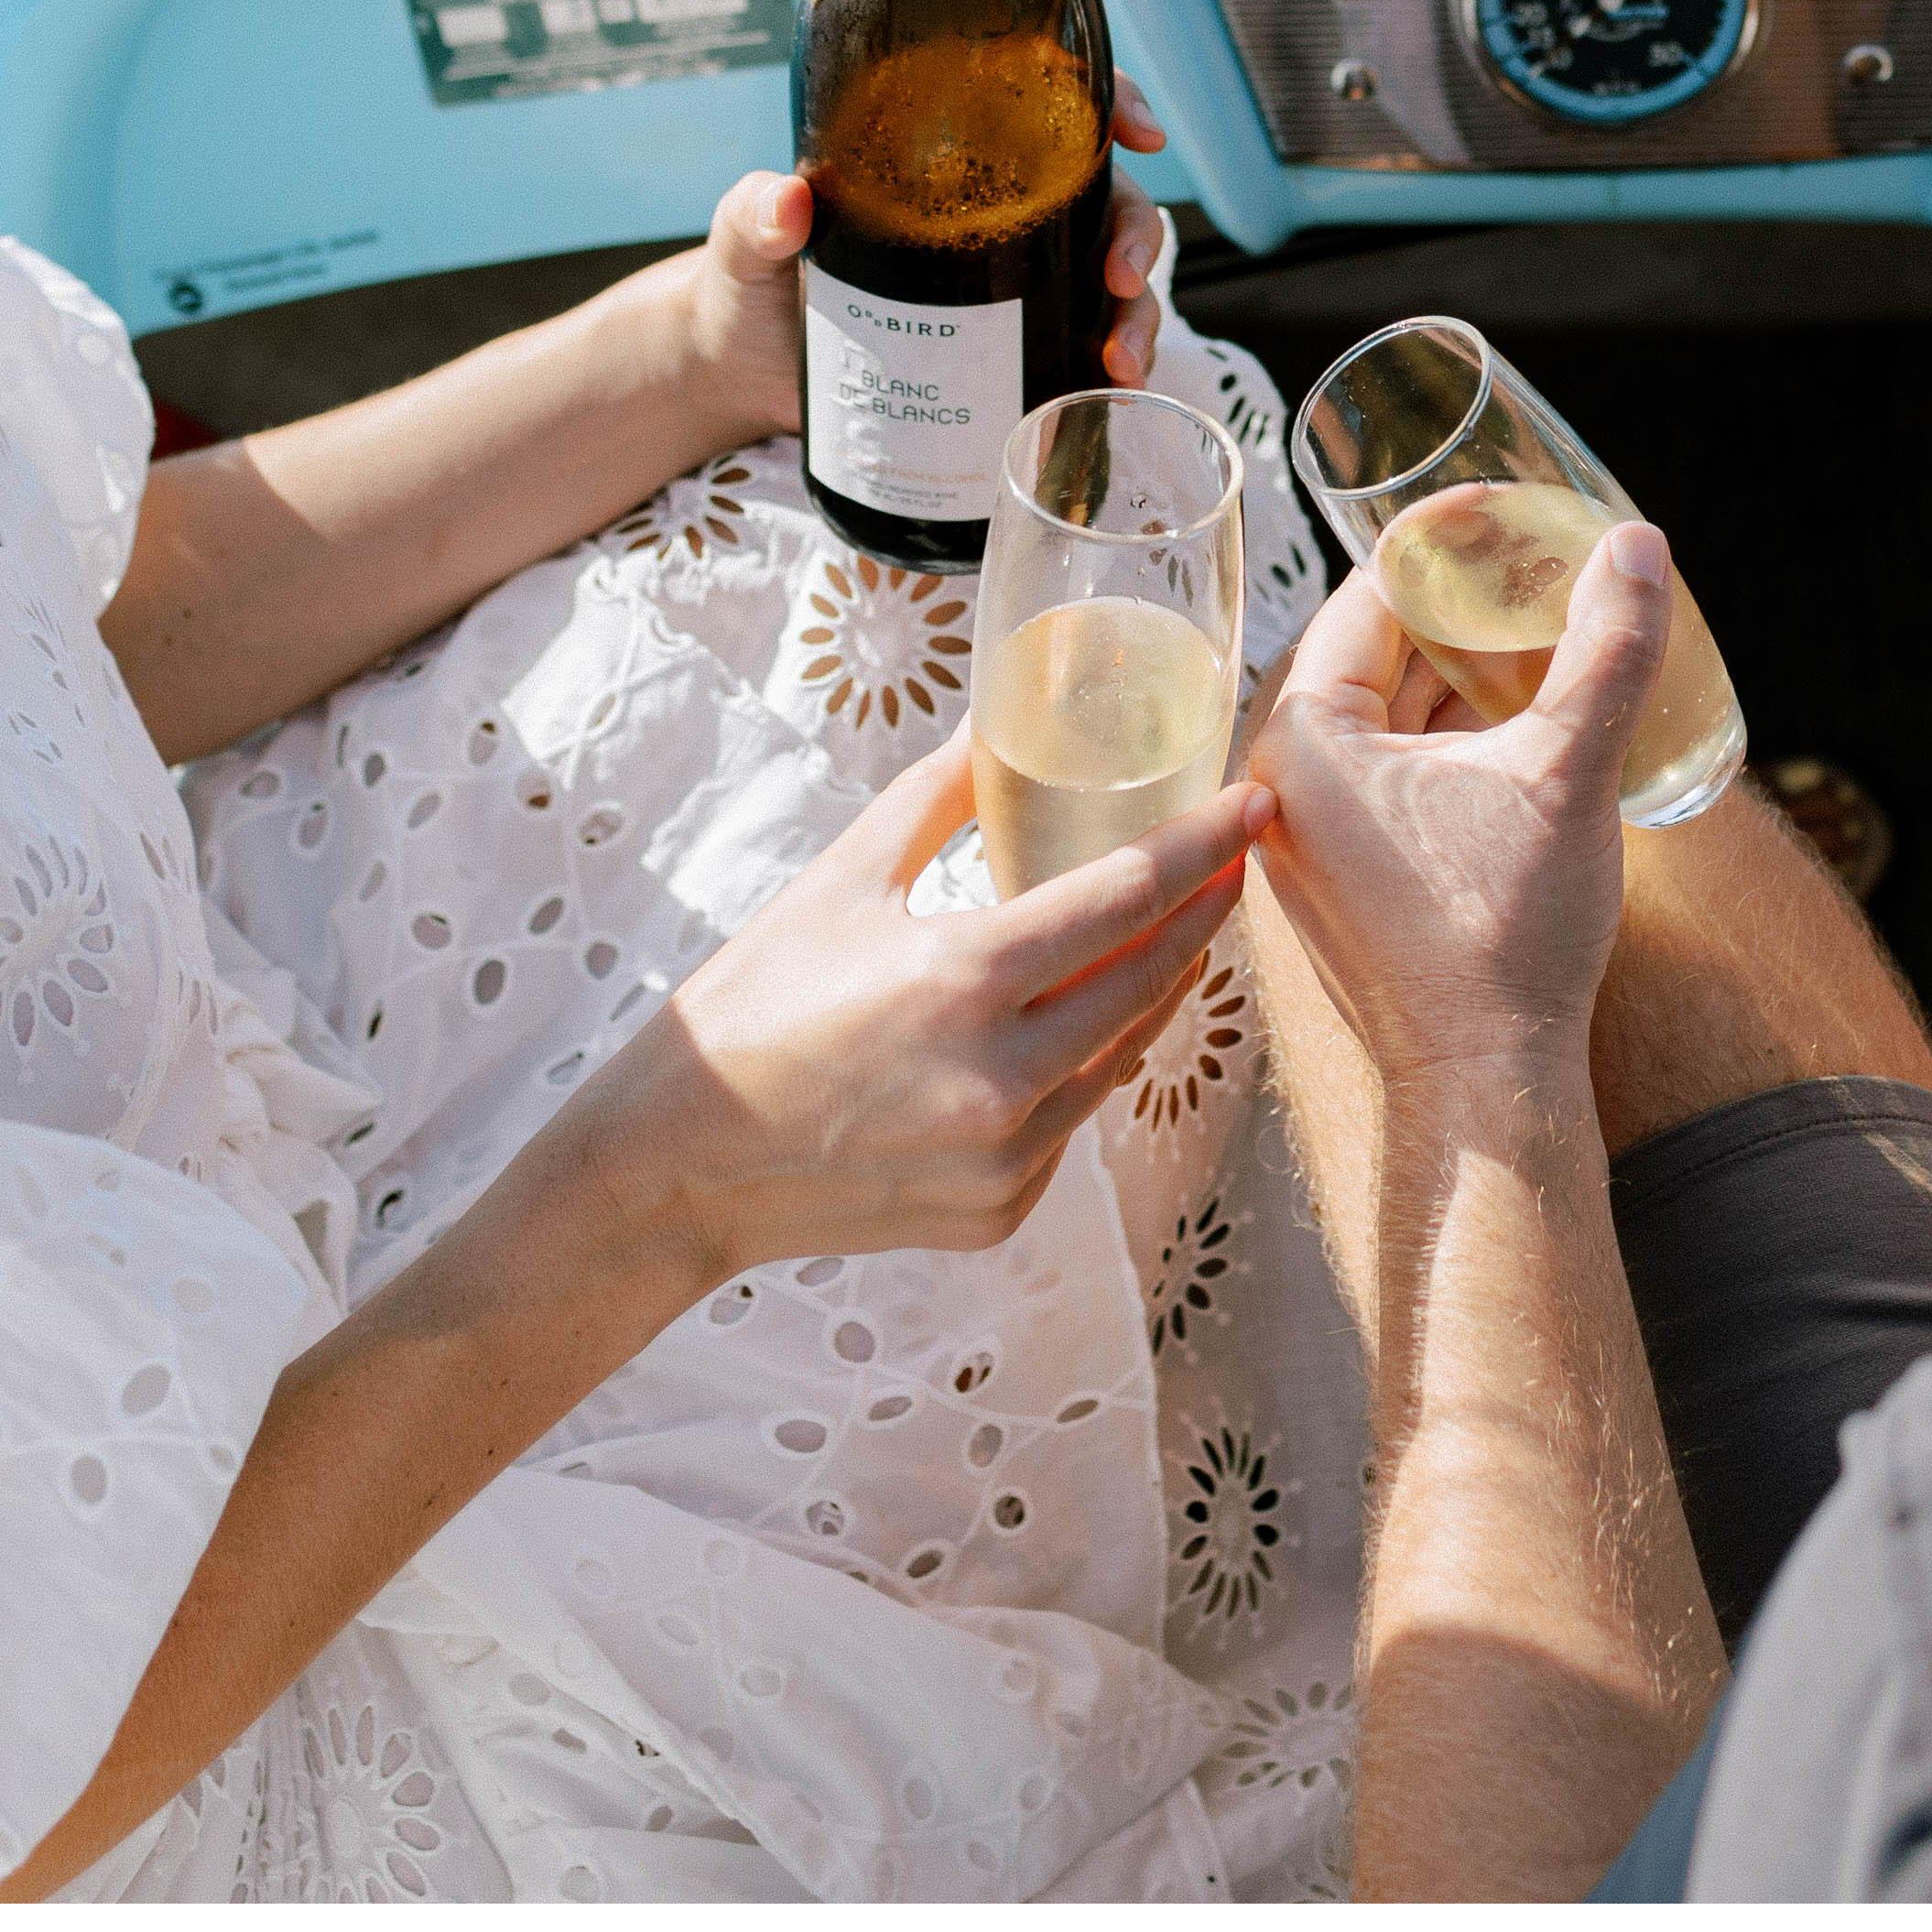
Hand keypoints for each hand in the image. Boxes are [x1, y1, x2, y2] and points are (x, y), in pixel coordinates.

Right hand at [579, 736, 1275, 1276]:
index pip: (1129, 896)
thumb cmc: (749, 1009)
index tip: (1256, 805)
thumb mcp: (839, 882)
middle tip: (1231, 862)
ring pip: (1122, 1055)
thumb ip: (935, 798)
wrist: (676, 1166)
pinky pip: (1074, 1125)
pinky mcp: (1000, 1211)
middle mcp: (1002, 1078)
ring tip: (1160, 934)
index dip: (1206, 846)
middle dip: (1203, 914)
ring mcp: (1007, 1157)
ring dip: (1149, 991)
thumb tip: (994, 720)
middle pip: (1152, 978)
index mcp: (965, 979)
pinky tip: (1058, 1034)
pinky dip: (1079, 1071)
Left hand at [662, 75, 1177, 452]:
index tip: (1140, 130)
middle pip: (1102, 199)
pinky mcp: (1004, 352)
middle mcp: (994, 215)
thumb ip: (754, 217)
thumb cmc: (743, 289)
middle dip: (1135, 233)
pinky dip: (1106, 367)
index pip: (1046, 105)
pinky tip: (1107, 393)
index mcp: (946, 162)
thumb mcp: (743, 244)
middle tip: (1119, 278)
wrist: (739, 376)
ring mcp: (1007, 285)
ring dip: (1135, 316)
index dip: (1109, 101)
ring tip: (1118, 365)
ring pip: (1106, 280)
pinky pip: (1077, 348)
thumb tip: (786, 202)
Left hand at [1245, 528, 1677, 1106]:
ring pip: (1395, 715)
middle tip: (1546, 565)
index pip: (1370, 599)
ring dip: (1469, 672)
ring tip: (1551, 629)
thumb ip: (1606, 654)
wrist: (1486, 1088)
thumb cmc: (1504, 939)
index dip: (1449, 546)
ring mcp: (1312, 837)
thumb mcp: (1566, 774)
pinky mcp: (1347, 878)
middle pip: (1382, 652)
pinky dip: (1459, 735)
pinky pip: (1397, 772)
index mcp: (1302, 743)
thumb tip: (1639, 547)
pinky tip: (1528, 716)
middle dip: (1468, 608)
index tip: (1510, 510)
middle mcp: (1284, 784)